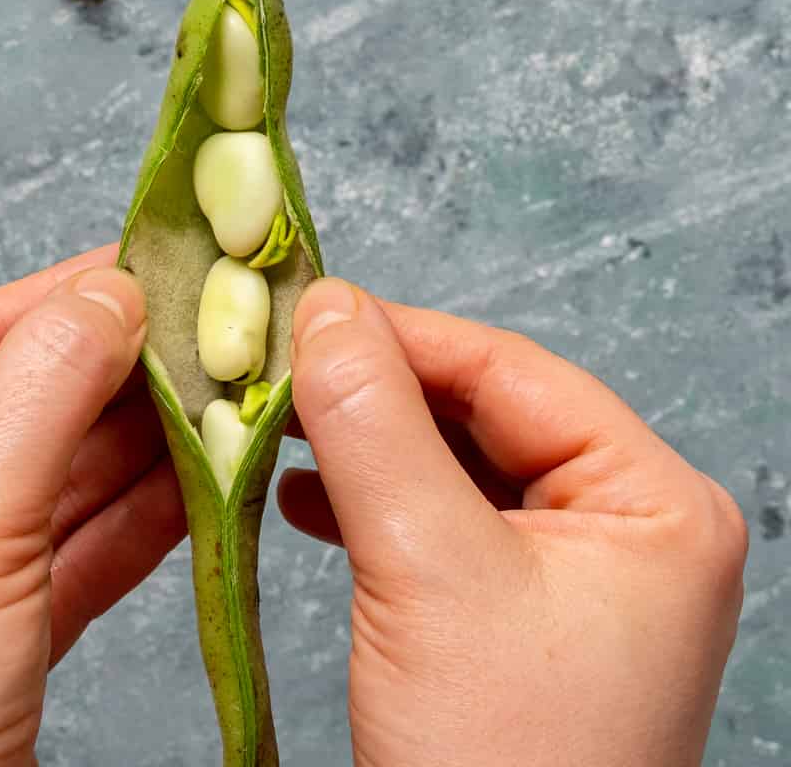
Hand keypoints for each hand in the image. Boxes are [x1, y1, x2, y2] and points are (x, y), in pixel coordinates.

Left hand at [0, 246, 184, 766]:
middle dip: (113, 376)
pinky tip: (205, 479)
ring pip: (51, 480)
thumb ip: (43, 387)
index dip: (56, 299)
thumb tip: (115, 290)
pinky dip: (139, 518)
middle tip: (212, 332)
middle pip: (9, 405)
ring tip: (228, 395)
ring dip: (141, 444)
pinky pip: (70, 553)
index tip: (154, 265)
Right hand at [282, 280, 746, 766]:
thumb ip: (373, 425)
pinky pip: (445, 525)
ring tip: (276, 424)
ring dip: (363, 445)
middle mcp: (633, 531)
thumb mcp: (427, 573)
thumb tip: (325, 309)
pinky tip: (305, 495)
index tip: (300, 307)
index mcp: (656, 505)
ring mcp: (582, 581)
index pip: (511, 371)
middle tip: (275, 362)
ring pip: (455, 466)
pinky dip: (372, 504)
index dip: (398, 332)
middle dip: (374, 392)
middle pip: (482, 413)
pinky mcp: (525, 623)